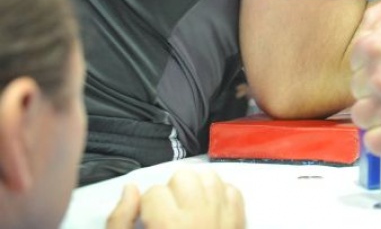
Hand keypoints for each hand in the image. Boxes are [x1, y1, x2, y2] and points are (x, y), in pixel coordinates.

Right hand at [105, 169, 244, 228]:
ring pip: (210, 177)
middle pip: (184, 177)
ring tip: (189, 207)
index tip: (149, 220)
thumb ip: (119, 220)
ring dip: (197, 188)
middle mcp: (200, 217)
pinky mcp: (240, 221)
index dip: (148, 206)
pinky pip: (233, 191)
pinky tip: (210, 210)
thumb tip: (130, 188)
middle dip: (173, 192)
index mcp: (169, 225)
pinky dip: (221, 196)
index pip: (153, 192)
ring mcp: (224, 218)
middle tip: (169, 213)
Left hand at [350, 0, 380, 155]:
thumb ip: (376, 15)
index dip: (372, 63)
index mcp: (372, 46)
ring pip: (362, 116)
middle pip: (358, 88)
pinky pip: (374, 143)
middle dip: (375, 86)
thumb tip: (362, 34)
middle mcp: (376, 77)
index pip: (355, 61)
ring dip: (377, 112)